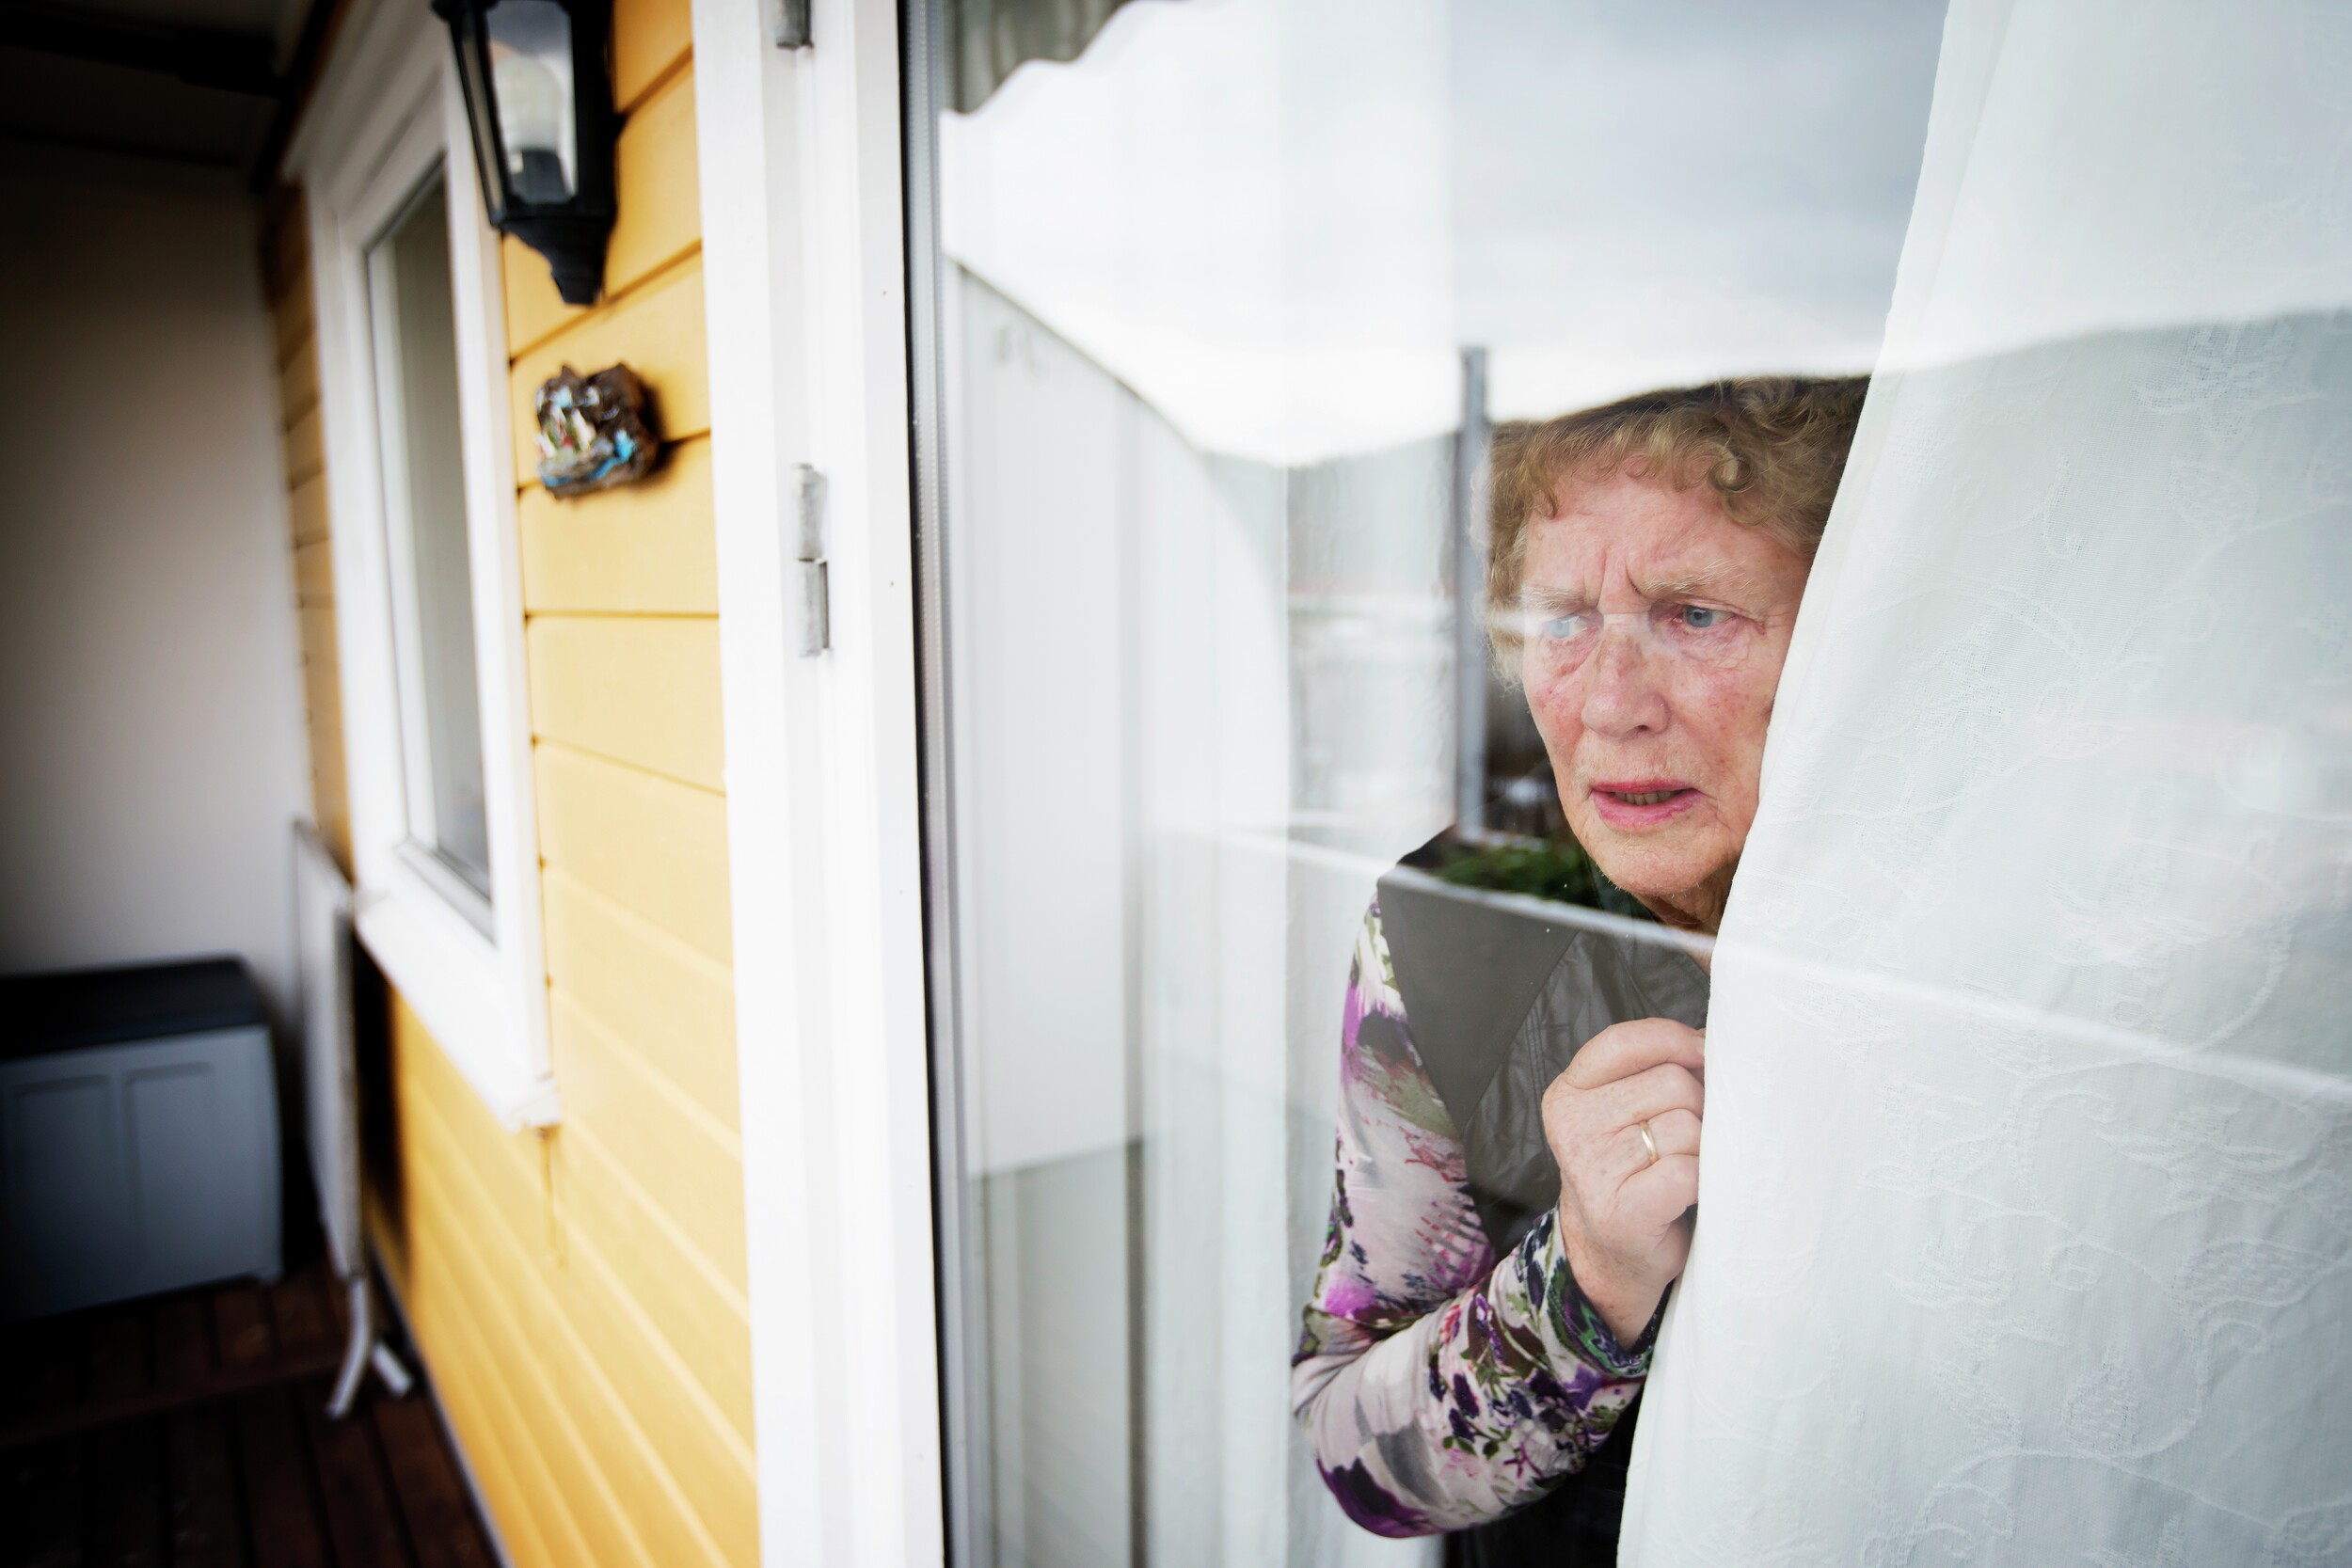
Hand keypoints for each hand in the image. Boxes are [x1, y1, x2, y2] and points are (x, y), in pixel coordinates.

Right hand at [1540, 1017, 1704, 1345]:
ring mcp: (1593, 1170)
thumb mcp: (1623, 1110)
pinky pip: (1689, 1171)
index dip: (1676, 1041)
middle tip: (1693, 1135)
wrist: (1613, 1255)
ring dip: (1704, 1147)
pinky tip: (1692, 1192)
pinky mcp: (1624, 1211)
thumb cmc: (1632, 1173)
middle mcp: (1572, 1127)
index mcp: (1568, 1093)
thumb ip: (1654, 1068)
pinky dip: (1705, 1180)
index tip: (1704, 1056)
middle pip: (1671, 1082)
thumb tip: (1714, 1038)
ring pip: (1686, 1126)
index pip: (1625, 1041)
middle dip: (1700, 1104)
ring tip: (1688, 1166)